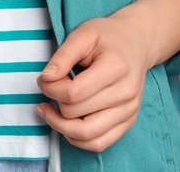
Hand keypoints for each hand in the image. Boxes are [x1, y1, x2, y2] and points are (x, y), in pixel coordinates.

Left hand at [33, 13, 155, 151]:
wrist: (136, 43)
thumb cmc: (107, 37)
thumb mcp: (82, 34)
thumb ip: (62, 56)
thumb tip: (45, 79)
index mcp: (116, 68)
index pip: (74, 93)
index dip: (51, 89)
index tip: (44, 79)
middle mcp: (126, 93)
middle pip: (77, 114)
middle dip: (54, 103)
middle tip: (48, 89)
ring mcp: (129, 110)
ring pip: (88, 136)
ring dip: (61, 127)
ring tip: (49, 112)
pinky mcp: (128, 122)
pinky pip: (99, 144)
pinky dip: (77, 139)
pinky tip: (66, 123)